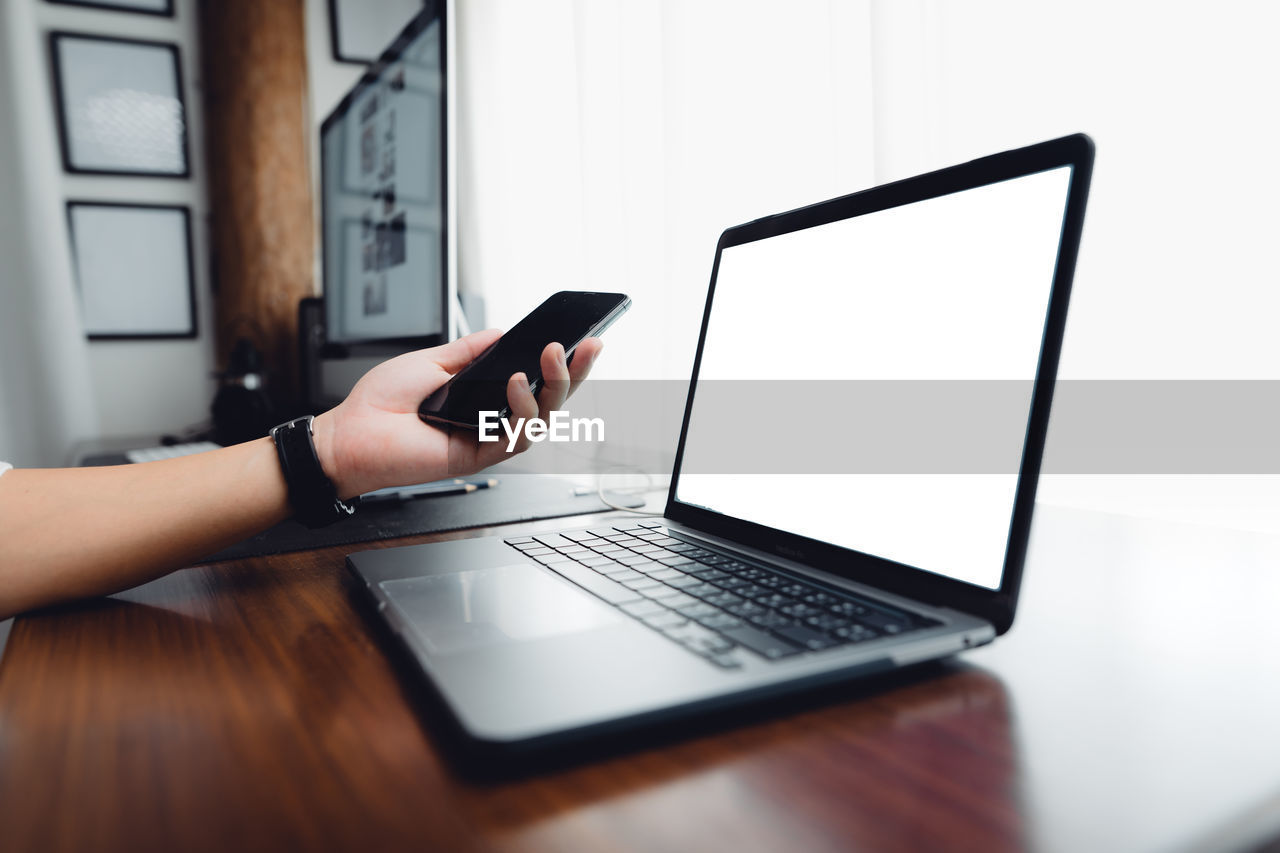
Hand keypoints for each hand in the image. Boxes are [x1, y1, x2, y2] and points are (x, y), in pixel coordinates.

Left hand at [312, 330, 603, 497]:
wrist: (349, 434)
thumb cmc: (380, 403)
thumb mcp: (431, 361)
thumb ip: (470, 351)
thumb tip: (504, 333)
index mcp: (483, 396)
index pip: (535, 379)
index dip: (563, 363)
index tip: (584, 338)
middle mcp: (491, 418)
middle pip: (549, 400)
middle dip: (574, 373)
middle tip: (589, 346)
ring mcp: (487, 439)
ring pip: (541, 420)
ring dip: (552, 387)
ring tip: (550, 356)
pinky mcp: (478, 457)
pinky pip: (515, 438)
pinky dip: (521, 410)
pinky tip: (514, 384)